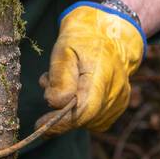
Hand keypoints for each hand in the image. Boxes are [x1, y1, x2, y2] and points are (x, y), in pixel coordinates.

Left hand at [34, 1, 144, 136]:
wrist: (110, 34)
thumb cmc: (83, 40)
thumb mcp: (64, 49)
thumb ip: (60, 77)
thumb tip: (56, 103)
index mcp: (102, 77)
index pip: (83, 112)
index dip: (60, 123)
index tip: (39, 125)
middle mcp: (115, 93)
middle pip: (82, 119)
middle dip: (60, 110)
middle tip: (50, 84)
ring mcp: (120, 102)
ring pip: (86, 121)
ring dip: (70, 109)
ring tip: (66, 82)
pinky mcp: (118, 107)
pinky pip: (93, 119)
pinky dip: (80, 110)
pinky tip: (77, 91)